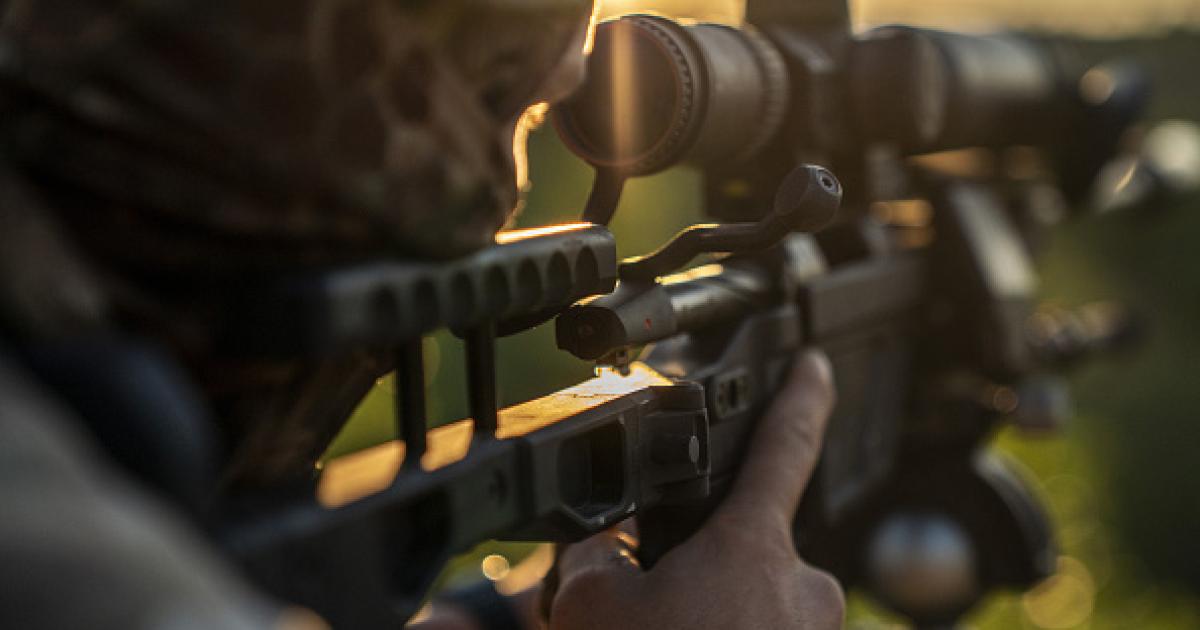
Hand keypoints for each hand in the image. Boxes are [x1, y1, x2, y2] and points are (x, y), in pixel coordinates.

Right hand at [544, 350, 842, 628]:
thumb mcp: (591, 604)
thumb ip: (598, 554)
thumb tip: (606, 548)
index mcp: (751, 548)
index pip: (785, 445)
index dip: (799, 397)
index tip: (812, 367)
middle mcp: (800, 586)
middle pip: (739, 544)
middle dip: (692, 563)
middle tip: (643, 598)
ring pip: (742, 597)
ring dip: (698, 608)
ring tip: (650, 627)